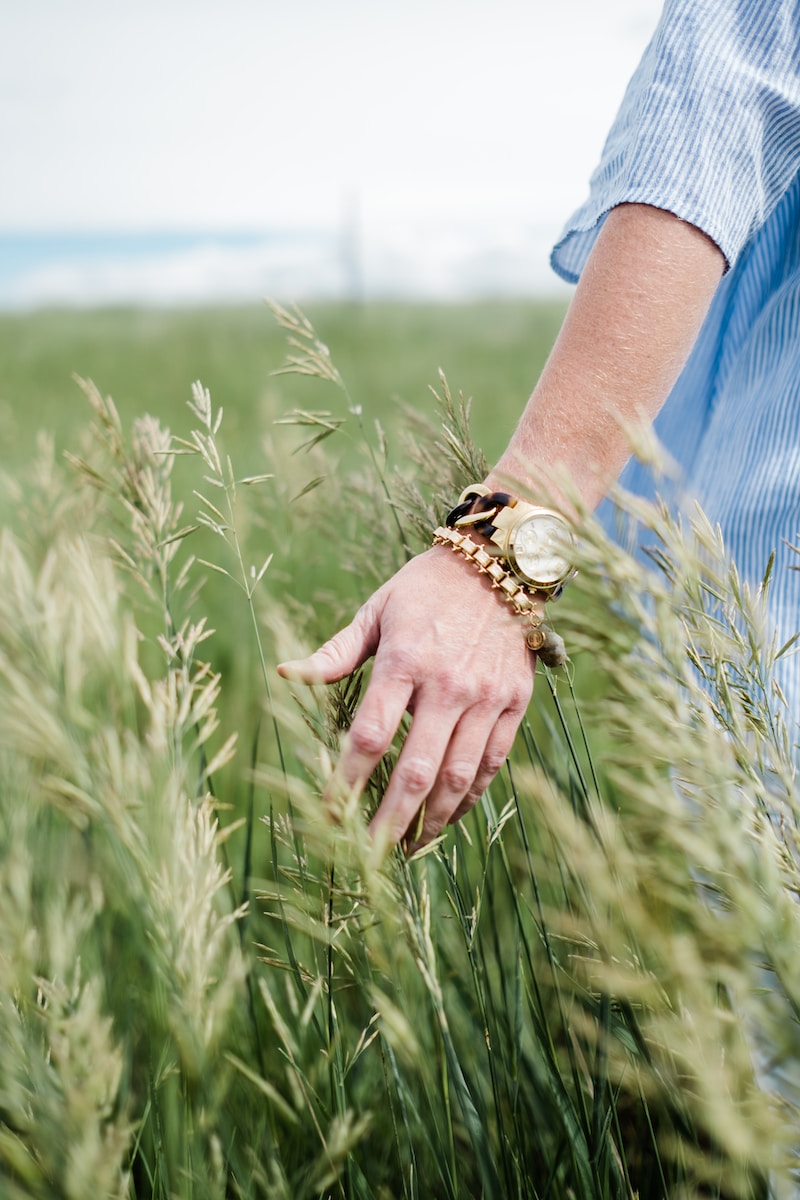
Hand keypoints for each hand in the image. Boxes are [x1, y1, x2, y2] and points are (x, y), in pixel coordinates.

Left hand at [277, 545, 537, 850]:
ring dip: (431, 820)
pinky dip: (469, 798)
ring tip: (407, 847)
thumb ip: (335, 652)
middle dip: (388, 821)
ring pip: (458, 777)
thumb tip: (285, 674)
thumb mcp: (376, 610)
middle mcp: (448, 684)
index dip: (346, 782)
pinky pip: (491, 764)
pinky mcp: (514, 703)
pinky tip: (447, 817)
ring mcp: (486, 697)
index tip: (329, 813)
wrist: (500, 564)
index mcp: (405, 660)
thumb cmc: (426, 588)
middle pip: (416, 770)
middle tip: (368, 856)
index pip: (370, 736)